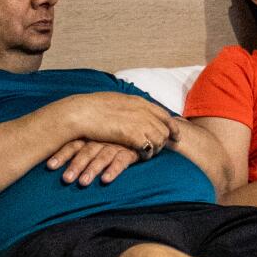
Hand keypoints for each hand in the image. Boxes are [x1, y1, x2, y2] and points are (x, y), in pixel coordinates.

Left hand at [46, 139, 139, 186]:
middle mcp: (102, 139)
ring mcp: (117, 144)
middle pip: (86, 151)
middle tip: (66, 179)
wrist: (142, 126)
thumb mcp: (97, 135)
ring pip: (102, 157)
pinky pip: (122, 161)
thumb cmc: (114, 136)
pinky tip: (106, 179)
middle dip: (75, 165)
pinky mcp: (131, 151)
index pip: (74, 143)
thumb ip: (80, 144)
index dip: (61, 154)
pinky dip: (114, 170)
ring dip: (92, 169)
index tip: (50, 166)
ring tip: (83, 183)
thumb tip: (54, 159)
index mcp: (91, 135)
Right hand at [53, 92, 175, 157]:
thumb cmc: (91, 107)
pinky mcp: (133, 135)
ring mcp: (139, 122)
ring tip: (149, 154)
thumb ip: (126, 104)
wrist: (81, 113)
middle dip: (166, 139)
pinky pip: (149, 148)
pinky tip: (141, 156)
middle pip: (165, 128)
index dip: (172, 125)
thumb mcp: (114, 100)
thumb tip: (128, 107)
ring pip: (159, 139)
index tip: (176, 134)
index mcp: (138, 101)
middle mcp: (143, 111)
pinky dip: (147, 153)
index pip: (163, 114)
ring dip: (156, 148)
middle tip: (163, 148)